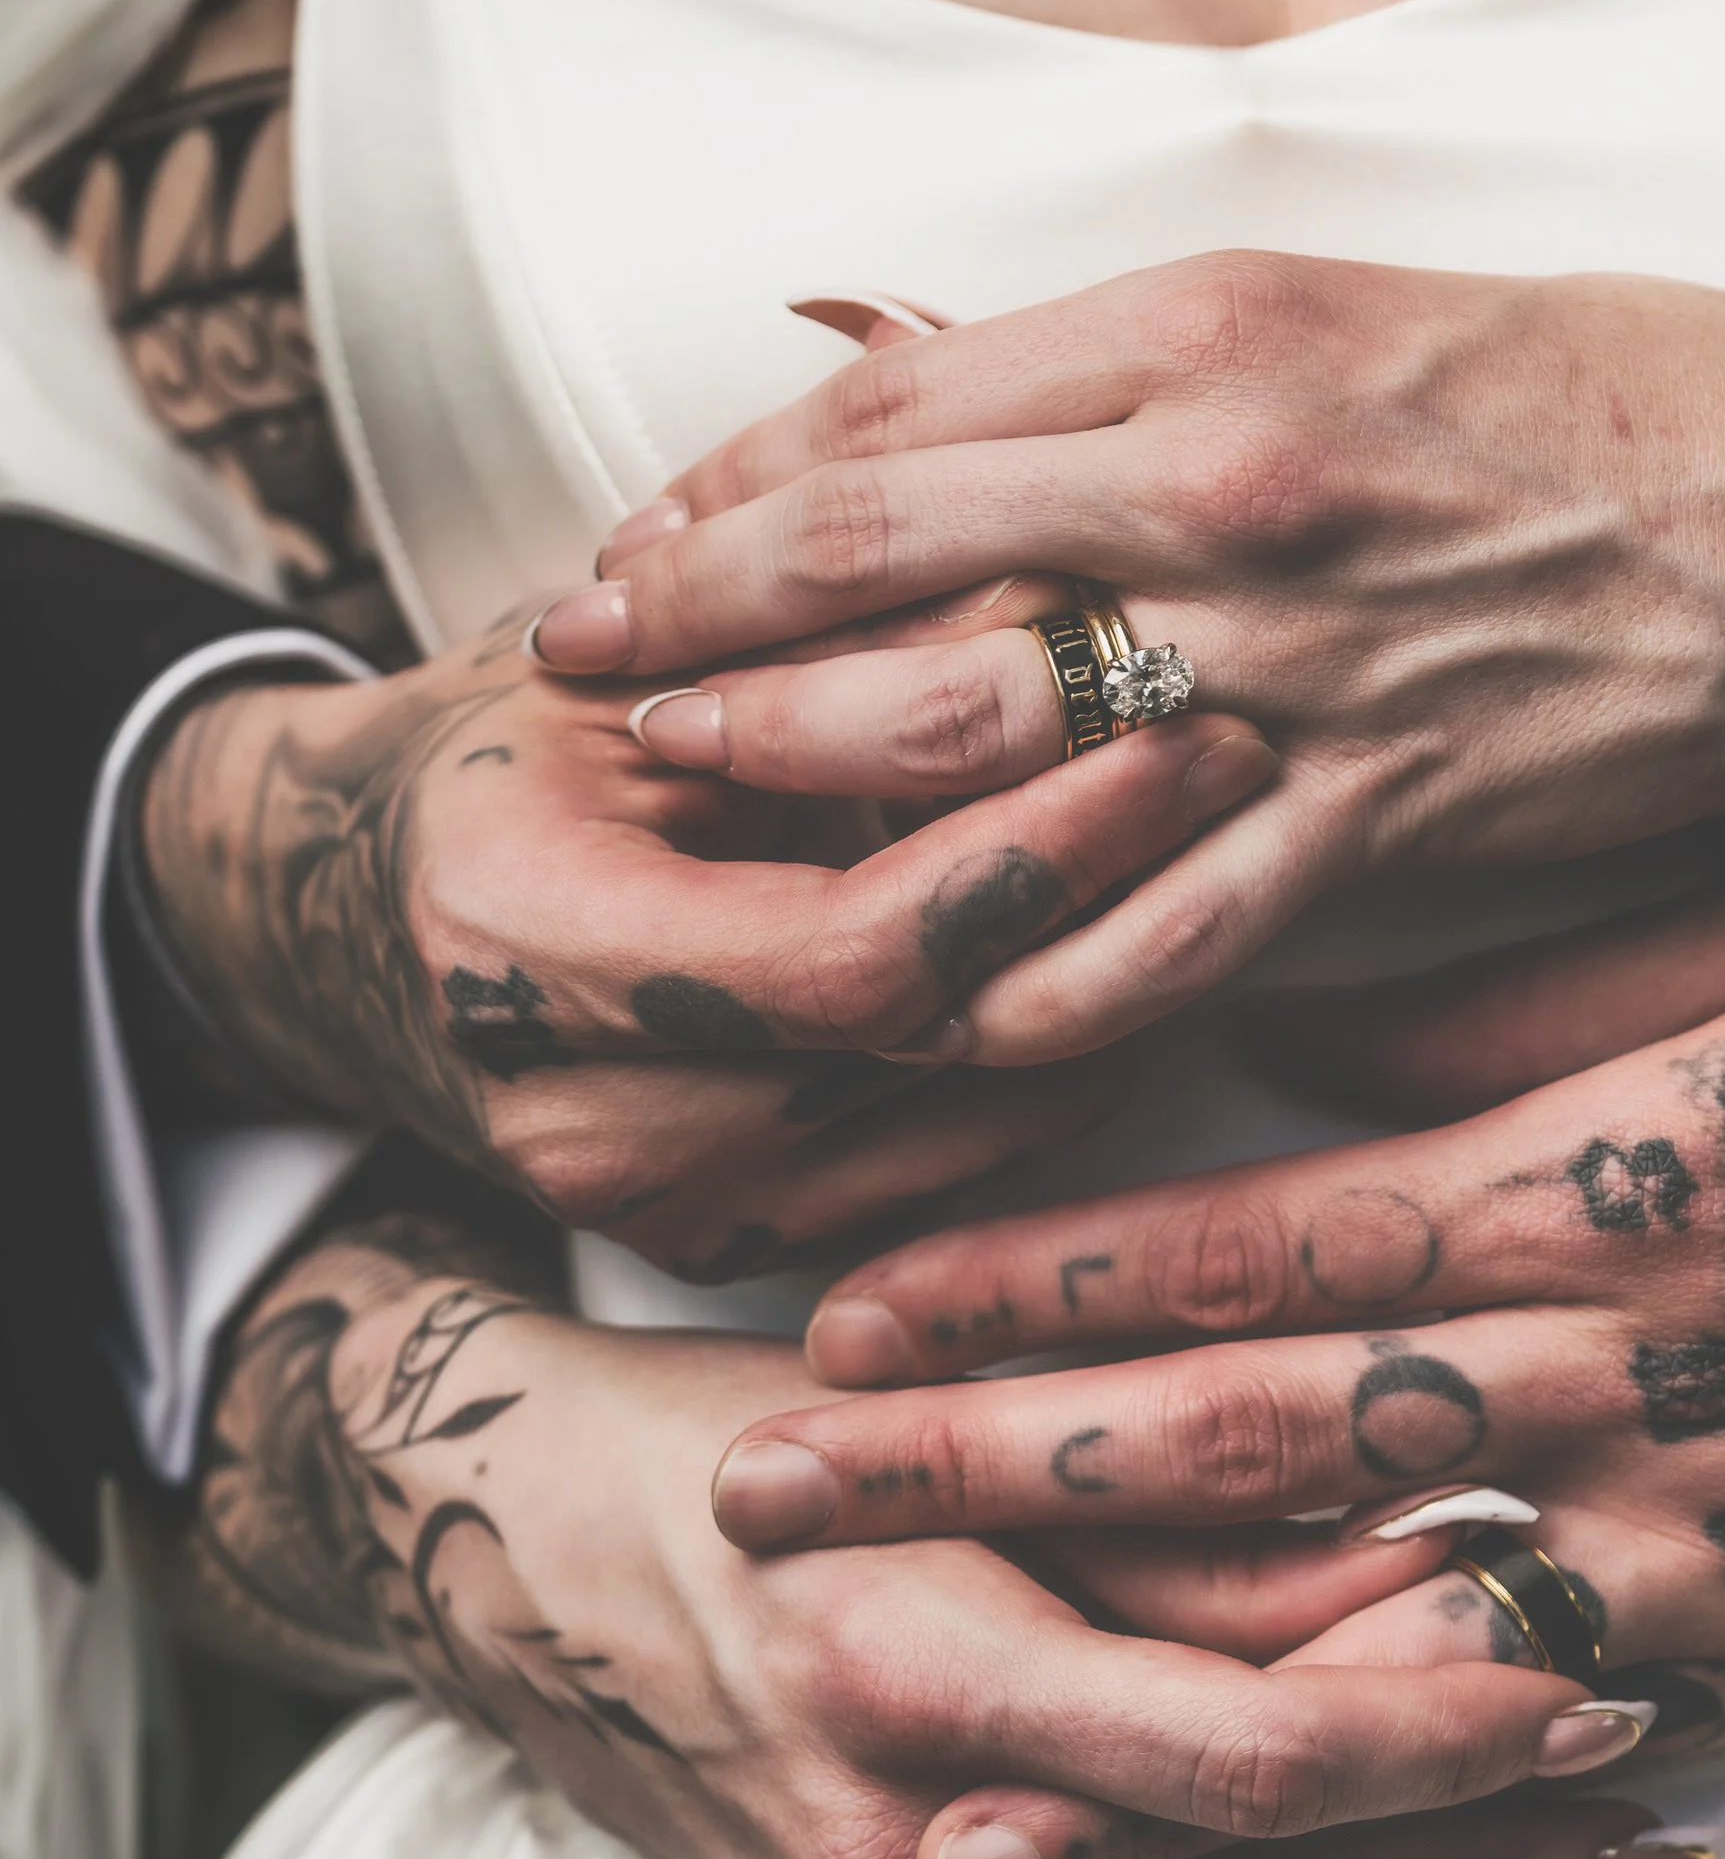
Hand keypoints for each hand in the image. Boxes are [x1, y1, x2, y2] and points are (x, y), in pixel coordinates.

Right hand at [140, 612, 1275, 1277]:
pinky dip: (1045, 1069)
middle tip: (1237, 763)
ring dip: (1109, 992)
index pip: (854, 950)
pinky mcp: (718, 1249)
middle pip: (929, 1050)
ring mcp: (657, 1209)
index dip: (1034, 849)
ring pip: (965, 1128)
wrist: (353, 924)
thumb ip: (809, 668)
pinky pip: (942, 1174)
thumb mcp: (619, 673)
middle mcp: (586, 1121)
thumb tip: (1057, 610)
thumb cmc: (501, 760)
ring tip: (1219, 841)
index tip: (1165, 728)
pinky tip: (1127, 955)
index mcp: (528, 944)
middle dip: (1107, 906)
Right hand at [156, 1210, 1714, 1858]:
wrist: (497, 1547)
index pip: (1242, 1732)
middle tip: (1676, 1791)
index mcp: (916, 1658)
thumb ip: (1153, 1494)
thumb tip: (1411, 1527)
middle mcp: (909, 1825)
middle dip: (1488, 1835)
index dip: (1442, 1719)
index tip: (1605, 1667)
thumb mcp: (926, 1415)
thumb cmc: (726, 1432)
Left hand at [533, 253, 1724, 1064]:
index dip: (725, 492)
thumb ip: (1134, 354)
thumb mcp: (1353, 290)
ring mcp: (1298, 666)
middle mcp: (1230, 492)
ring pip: (986, 750)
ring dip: (810, 794)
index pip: (890, 417)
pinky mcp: (1381, 815)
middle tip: (591, 677)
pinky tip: (925, 1002)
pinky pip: (1156, 924)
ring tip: (697, 811)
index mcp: (1219, 329)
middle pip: (887, 574)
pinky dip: (1025, 969)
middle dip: (700, 635)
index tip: (636, 543)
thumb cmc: (1615, 386)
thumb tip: (926, 381)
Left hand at [710, 856, 1724, 1745]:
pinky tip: (1213, 1829)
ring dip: (1108, 1681)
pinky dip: (1355, 1796)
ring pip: (1335, 1634)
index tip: (845, 1306)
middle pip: (1218, 1445)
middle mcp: (1597, 1367)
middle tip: (772, 1497)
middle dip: (967, 1476)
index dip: (1014, 1287)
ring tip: (919, 1721)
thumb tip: (1310, 1052)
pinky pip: (1531, 1742)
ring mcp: (1688, 1532)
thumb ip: (1514, 1003)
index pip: (1225, 1238)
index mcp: (1577, 1167)